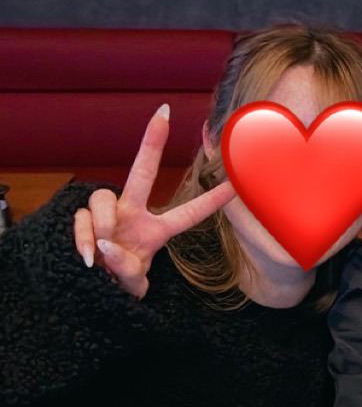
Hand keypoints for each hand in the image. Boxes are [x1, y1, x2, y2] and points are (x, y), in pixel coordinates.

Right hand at [72, 105, 234, 298]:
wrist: (87, 291)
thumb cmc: (117, 283)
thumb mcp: (132, 284)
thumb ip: (127, 270)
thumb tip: (107, 246)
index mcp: (156, 230)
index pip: (189, 214)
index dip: (212, 200)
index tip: (236, 182)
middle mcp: (131, 214)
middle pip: (142, 173)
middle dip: (151, 143)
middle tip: (163, 115)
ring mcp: (106, 216)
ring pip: (103, 198)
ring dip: (103, 222)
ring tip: (103, 249)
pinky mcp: (81, 221)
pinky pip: (81, 219)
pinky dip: (84, 239)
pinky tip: (89, 258)